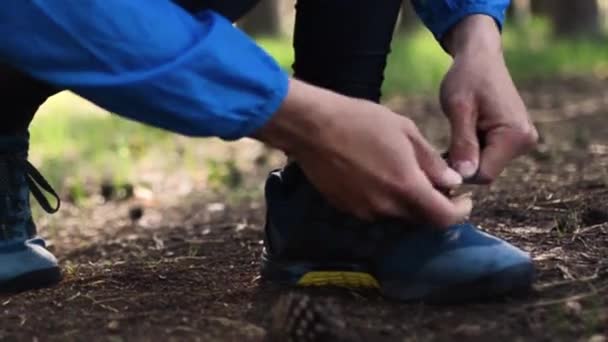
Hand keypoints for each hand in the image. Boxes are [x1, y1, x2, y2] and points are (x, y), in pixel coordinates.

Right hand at [254, 78, 471, 227]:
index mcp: (406, 188)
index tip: (463, 199)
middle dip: (433, 204)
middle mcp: (386, 207)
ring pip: (396, 214)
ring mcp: (363, 211)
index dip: (459, 212)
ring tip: (401, 173)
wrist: (312, 127)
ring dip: (406, 200)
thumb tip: (452, 181)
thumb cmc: (362, 121)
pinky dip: (383, 198)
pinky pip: (374, 209)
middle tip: (436, 182)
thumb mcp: (406, 132)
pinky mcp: (345, 208)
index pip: (443, 218)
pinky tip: (376, 174)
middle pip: (420, 219)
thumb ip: (432, 162)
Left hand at [441, 15, 537, 182]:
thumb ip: (463, 143)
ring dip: (466, 157)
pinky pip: (488, 157)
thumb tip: (465, 175)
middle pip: (485, 173)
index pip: (483, 175)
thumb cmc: (467, 77)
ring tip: (453, 134)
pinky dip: (472, 151)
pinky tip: (461, 136)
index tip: (438, 157)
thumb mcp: (459, 108)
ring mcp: (521, 142)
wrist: (480, 57)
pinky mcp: (514, 140)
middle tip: (441, 144)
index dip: (458, 171)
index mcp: (515, 135)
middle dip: (462, 164)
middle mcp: (525, 142)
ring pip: (485, 166)